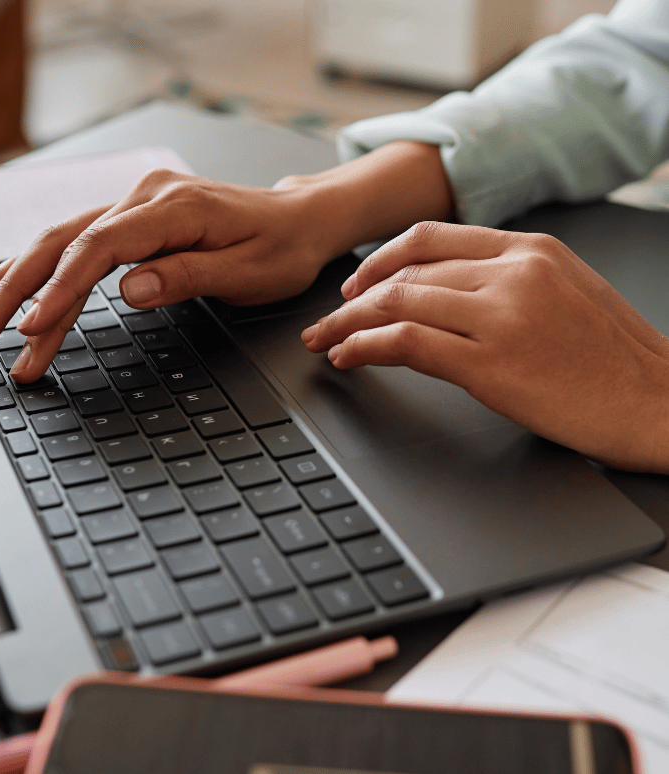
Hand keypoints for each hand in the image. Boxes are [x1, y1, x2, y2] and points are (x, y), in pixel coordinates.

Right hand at [0, 169, 346, 382]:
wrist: (300, 219)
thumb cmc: (282, 248)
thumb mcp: (247, 272)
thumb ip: (185, 277)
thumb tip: (128, 289)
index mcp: (172, 207)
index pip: (100, 248)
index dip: (61, 288)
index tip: (33, 325)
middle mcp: (144, 196)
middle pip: (65, 242)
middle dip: (20, 289)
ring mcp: (134, 203)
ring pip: (61, 241)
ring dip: (20, 282)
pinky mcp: (131, 218)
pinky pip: (75, 241)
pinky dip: (39, 265)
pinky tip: (5, 280)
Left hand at [301, 222, 668, 472]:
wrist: (660, 404)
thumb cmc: (615, 359)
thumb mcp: (566, 293)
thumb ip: (508, 280)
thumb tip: (444, 291)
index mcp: (531, 250)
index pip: (430, 239)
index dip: (379, 261)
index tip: (355, 284)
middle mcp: (513, 273)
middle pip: (405, 274)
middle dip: (353, 299)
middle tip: (326, 320)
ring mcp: (501, 316)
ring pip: (397, 303)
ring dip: (348, 325)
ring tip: (325, 341)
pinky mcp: (490, 364)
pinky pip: (406, 343)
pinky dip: (365, 348)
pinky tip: (348, 358)